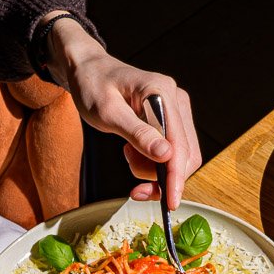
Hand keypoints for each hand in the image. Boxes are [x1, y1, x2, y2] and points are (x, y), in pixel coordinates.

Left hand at [44, 17, 200, 210]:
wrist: (87, 70)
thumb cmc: (92, 86)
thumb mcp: (107, 112)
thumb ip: (137, 134)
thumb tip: (165, 155)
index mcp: (161, 92)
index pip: (180, 144)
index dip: (176, 177)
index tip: (170, 202)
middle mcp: (175, 99)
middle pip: (186, 155)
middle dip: (163, 178)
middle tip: (136, 188)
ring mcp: (175, 109)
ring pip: (179, 157)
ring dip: (154, 170)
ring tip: (128, 156)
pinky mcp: (170, 118)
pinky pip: (171, 151)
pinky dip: (153, 162)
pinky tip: (133, 152)